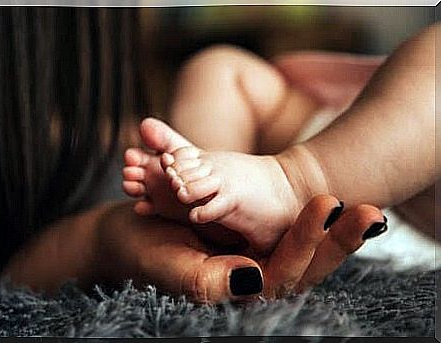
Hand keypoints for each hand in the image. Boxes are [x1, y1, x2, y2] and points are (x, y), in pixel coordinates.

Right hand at [95, 195, 386, 302]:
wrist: (130, 235)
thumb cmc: (144, 253)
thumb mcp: (171, 267)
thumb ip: (207, 281)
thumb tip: (255, 280)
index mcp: (237, 292)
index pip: (285, 274)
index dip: (309, 242)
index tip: (328, 206)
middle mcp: (252, 280)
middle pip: (306, 266)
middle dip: (338, 241)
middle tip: (371, 214)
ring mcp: (253, 260)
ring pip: (303, 249)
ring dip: (334, 230)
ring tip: (366, 210)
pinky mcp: (250, 241)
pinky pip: (287, 232)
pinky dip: (312, 220)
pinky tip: (333, 205)